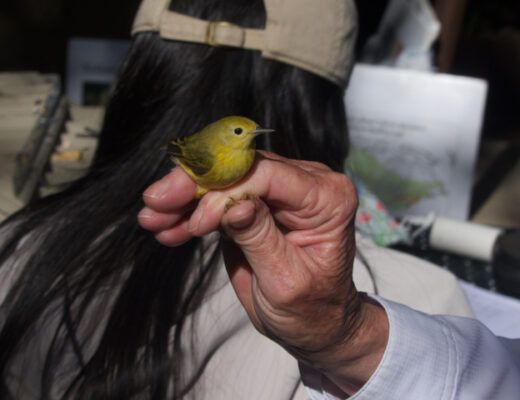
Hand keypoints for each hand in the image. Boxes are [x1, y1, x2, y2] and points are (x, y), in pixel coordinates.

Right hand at [138, 151, 387, 394]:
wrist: (315, 324)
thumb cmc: (311, 310)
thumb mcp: (285, 281)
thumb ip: (260, 238)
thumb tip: (233, 205)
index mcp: (327, 198)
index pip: (269, 175)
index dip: (226, 191)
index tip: (197, 222)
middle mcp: (307, 184)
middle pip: (241, 170)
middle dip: (195, 186)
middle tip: (156, 202)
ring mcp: (279, 191)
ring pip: (224, 181)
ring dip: (185, 200)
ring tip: (152, 219)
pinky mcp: (257, 202)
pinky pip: (219, 199)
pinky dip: (191, 213)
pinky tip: (167, 228)